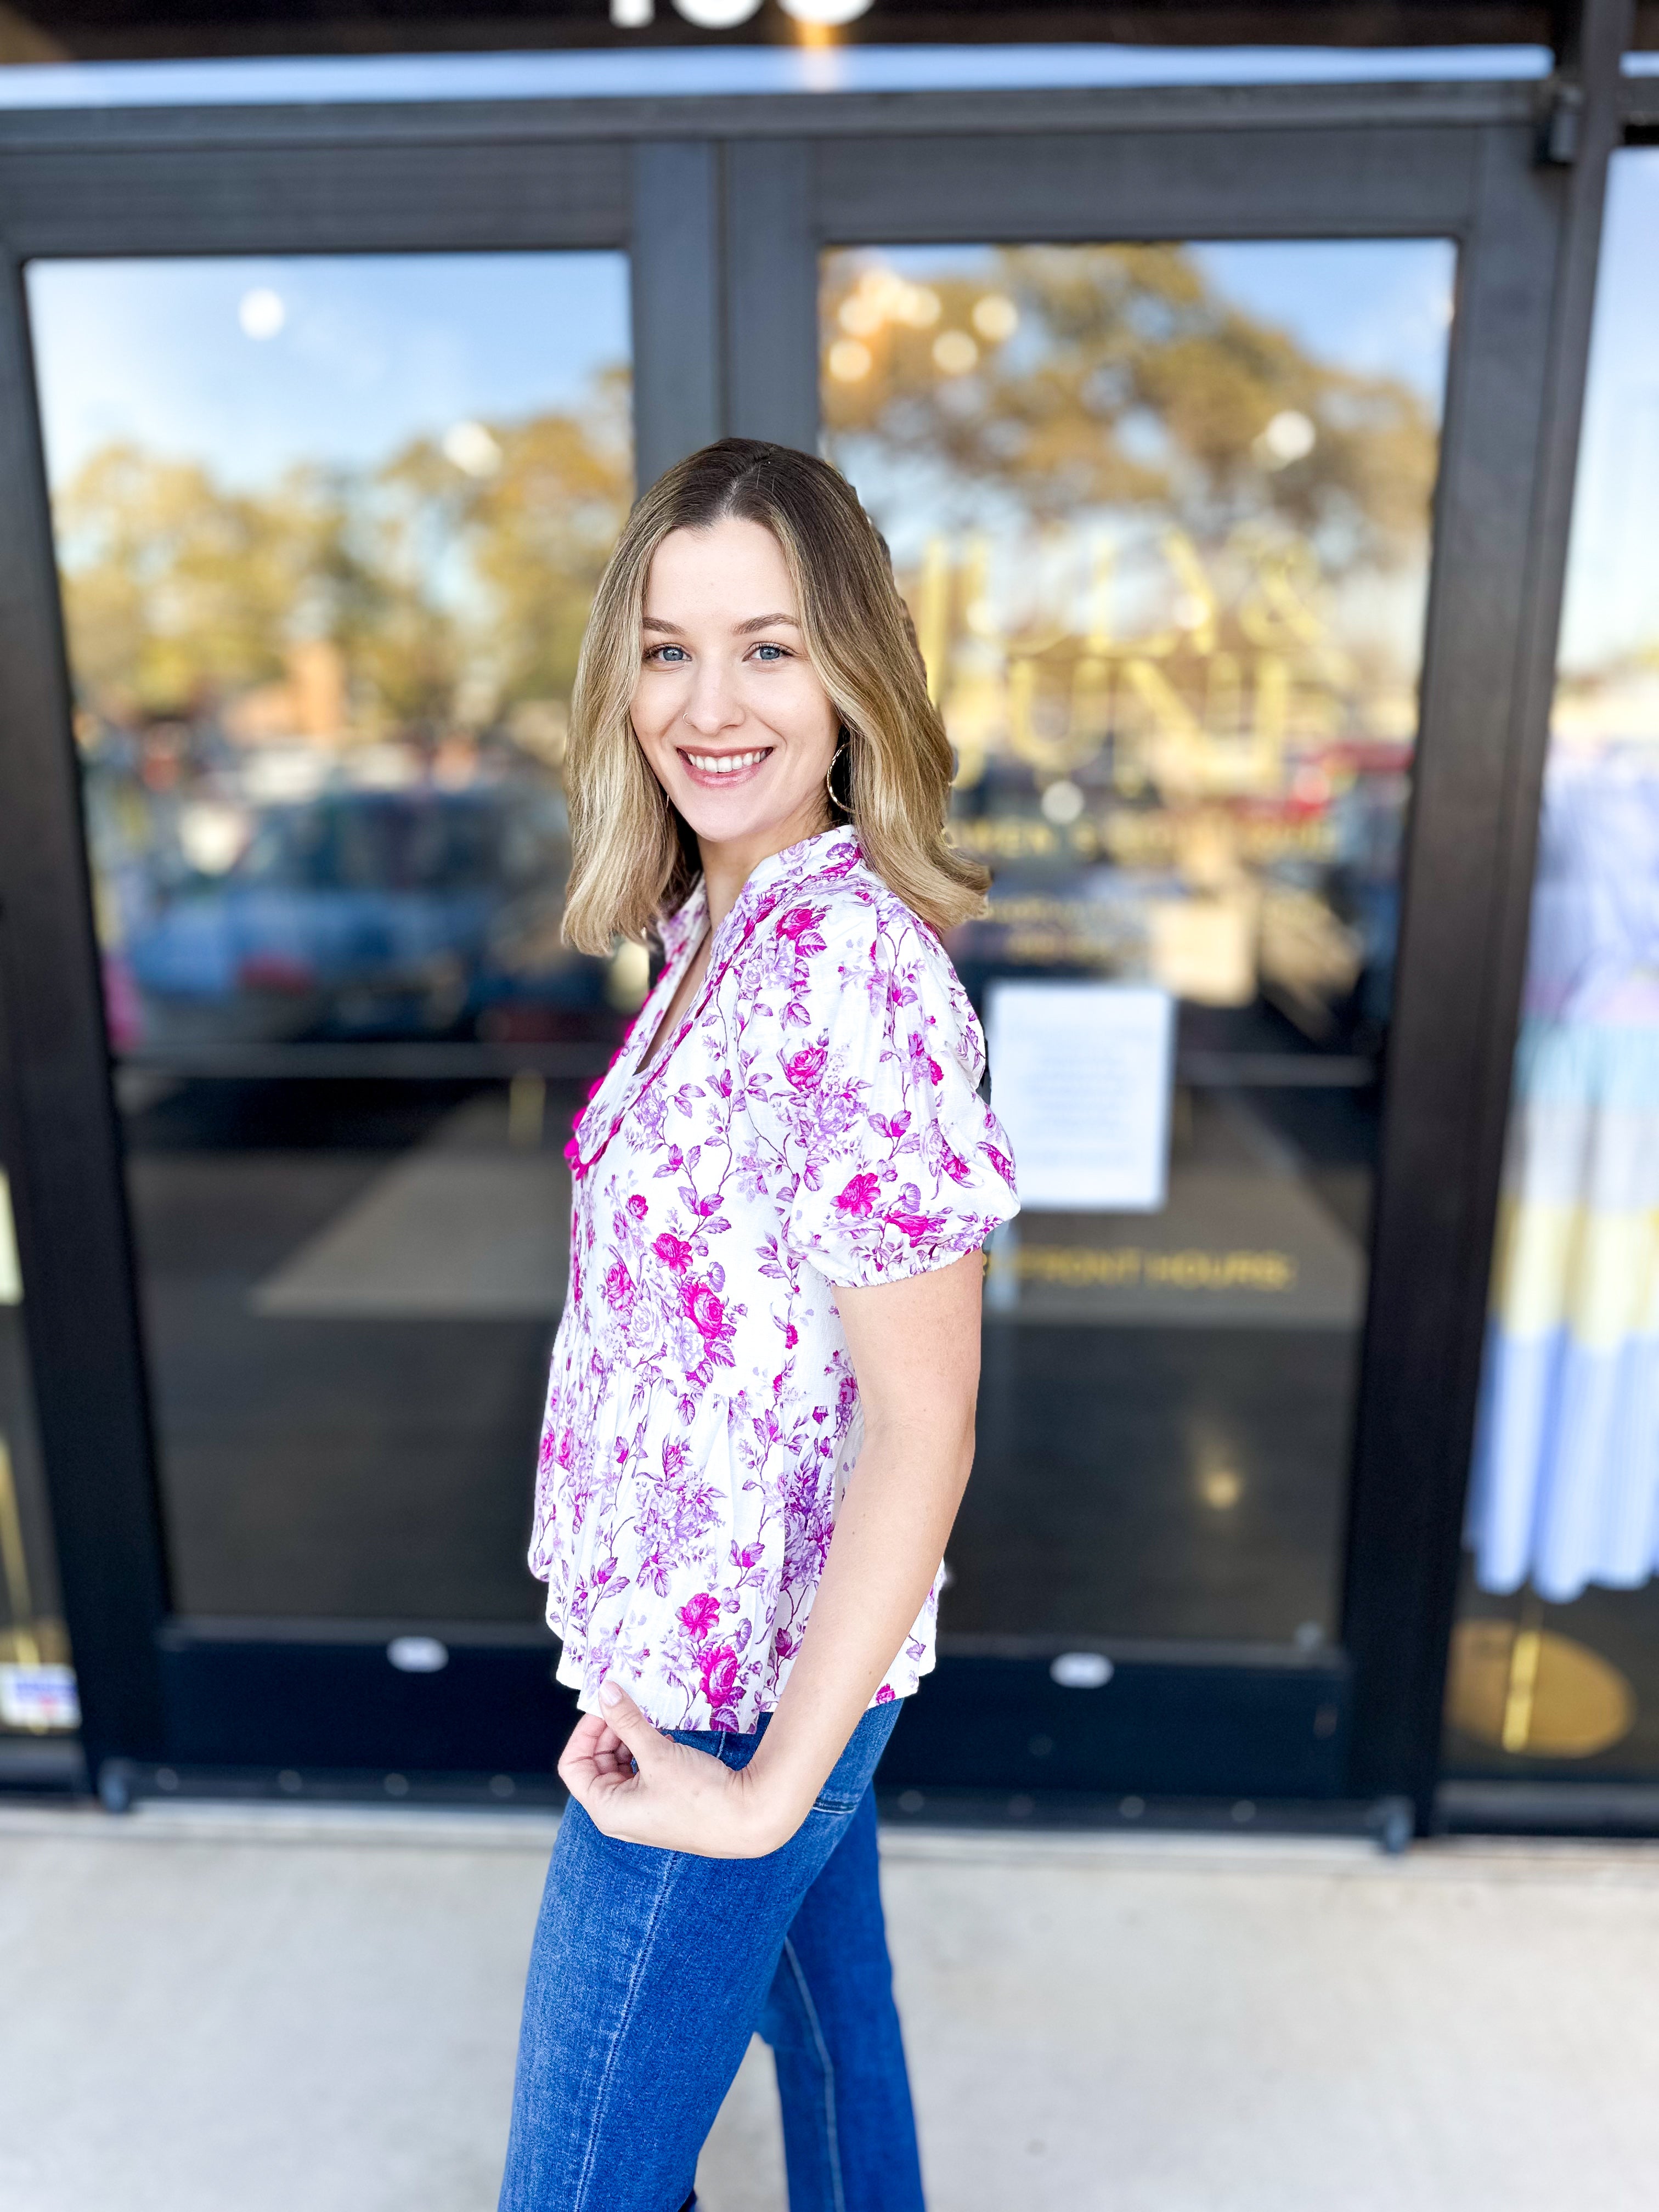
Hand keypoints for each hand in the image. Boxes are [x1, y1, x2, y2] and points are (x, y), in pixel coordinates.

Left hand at [557, 1681, 802, 1858]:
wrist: (747, 1818)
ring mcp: (640, 1811)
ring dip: (630, 1739)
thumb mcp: (658, 1753)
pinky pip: (641, 1772)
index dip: (584, 1732)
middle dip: (610, 1732)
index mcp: (607, 1809)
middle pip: (596, 1763)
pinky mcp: (661, 1804)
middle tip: (629, 1704)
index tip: (605, 1707)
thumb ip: (628, 1721)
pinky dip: (646, 1751)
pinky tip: (664, 1736)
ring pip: (620, 1765)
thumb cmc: (699, 1795)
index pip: (574, 1766)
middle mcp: (619, 1814)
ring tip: (647, 1718)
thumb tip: (606, 1691)